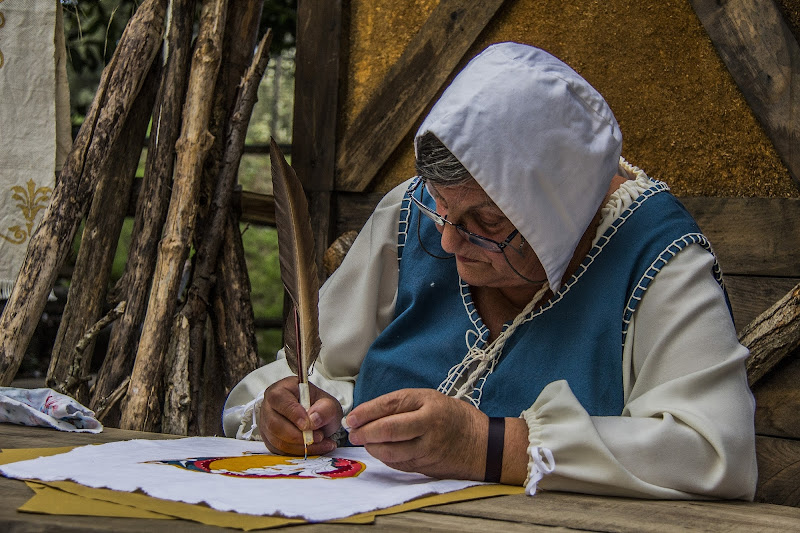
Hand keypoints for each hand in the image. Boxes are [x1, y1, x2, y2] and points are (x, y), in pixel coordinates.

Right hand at [258, 376, 343, 455]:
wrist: (317, 419)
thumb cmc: (319, 407)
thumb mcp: (329, 404)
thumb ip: (325, 409)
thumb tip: (314, 420)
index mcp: (282, 389)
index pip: (279, 399)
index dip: (293, 413)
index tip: (308, 424)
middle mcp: (270, 406)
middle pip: (274, 424)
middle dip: (298, 435)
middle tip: (319, 436)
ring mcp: (267, 424)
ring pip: (277, 440)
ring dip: (301, 446)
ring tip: (321, 442)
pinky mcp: (270, 440)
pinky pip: (280, 451)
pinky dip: (299, 452)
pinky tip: (314, 448)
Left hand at [345, 388, 487, 479]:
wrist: (482, 445)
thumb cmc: (454, 417)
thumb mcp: (431, 399)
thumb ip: (402, 405)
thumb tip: (367, 413)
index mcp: (429, 403)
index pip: (390, 405)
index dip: (366, 412)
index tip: (352, 417)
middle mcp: (428, 425)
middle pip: (387, 429)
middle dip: (364, 432)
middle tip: (353, 433)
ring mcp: (428, 448)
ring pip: (389, 450)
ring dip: (371, 447)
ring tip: (364, 442)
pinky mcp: (426, 466)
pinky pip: (397, 462)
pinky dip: (384, 457)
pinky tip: (380, 450)